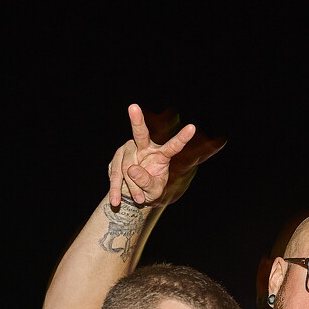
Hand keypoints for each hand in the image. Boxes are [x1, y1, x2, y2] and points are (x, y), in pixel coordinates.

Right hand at [108, 104, 225, 209]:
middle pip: (140, 134)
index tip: (192, 127)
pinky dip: (116, 190)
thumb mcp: (153, 191)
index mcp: (161, 154)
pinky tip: (116, 201)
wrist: (131, 196)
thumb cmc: (148, 190)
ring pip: (127, 167)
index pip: (173, 146)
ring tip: (139, 200)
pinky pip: (115, 175)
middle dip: (137, 120)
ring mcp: (128, 152)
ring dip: (132, 186)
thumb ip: (147, 182)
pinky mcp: (115, 160)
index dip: (182, 138)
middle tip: (133, 107)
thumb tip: (132, 169)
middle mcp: (144, 148)